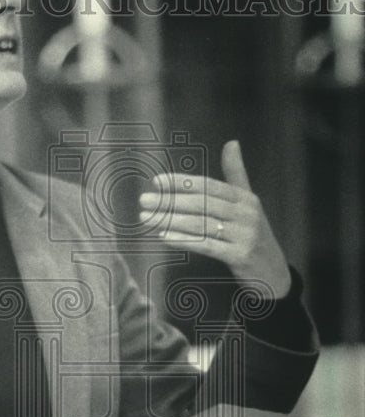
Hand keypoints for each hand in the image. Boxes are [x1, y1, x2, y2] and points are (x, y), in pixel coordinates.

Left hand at [139, 140, 290, 298]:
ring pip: (201, 224)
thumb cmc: (253, 236)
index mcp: (245, 199)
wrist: (273, 274)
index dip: (182, 182)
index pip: (208, 186)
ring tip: (147, 219)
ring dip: (170, 220)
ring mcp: (245, 236)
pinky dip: (184, 240)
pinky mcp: (240, 256)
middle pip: (202, 204)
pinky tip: (164, 237)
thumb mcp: (248, 204)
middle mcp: (246, 214)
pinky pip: (206, 246)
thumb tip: (231, 142)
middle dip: (170, 201)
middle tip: (144, 200)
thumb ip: (236, 175)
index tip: (157, 181)